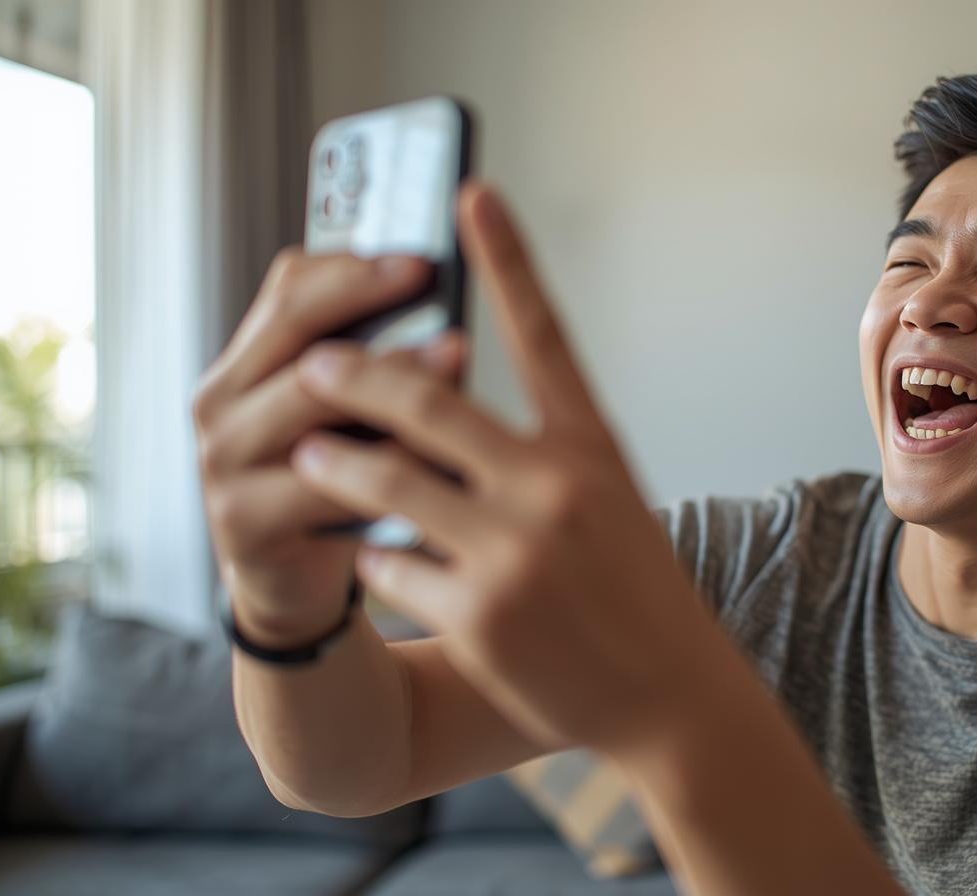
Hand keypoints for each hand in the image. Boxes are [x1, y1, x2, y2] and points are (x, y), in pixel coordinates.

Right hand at [192, 245, 462, 639]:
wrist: (302, 589)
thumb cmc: (341, 488)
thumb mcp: (350, 417)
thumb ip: (372, 364)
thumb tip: (446, 301)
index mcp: (245, 364)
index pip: (291, 288)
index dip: (356, 266)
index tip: (423, 254)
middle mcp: (220, 404)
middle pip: (296, 329)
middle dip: (369, 298)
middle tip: (436, 282)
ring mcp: (223, 461)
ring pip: (312, 401)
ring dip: (390, 374)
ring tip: (455, 353)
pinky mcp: (245, 519)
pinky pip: (326, 481)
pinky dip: (390, 463)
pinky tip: (445, 449)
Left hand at [289, 182, 731, 755]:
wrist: (668, 692)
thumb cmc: (636, 587)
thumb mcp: (611, 497)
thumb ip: (546, 449)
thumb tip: (454, 412)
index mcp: (593, 447)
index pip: (546, 333)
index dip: (509, 258)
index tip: (473, 195)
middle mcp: (556, 486)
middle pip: (431, 403)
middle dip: (358, 376)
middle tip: (313, 360)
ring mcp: (516, 551)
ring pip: (390, 483)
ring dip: (338, 463)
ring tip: (308, 453)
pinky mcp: (480, 614)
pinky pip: (392, 566)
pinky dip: (373, 557)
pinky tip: (372, 559)